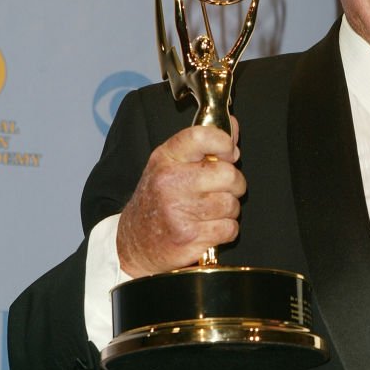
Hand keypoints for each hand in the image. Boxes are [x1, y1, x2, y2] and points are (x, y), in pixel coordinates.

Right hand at [117, 121, 246, 277]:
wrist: (134, 243)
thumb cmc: (156, 202)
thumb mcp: (169, 166)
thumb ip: (203, 146)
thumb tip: (233, 125)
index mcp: (166, 159)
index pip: (202, 136)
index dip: (224, 143)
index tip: (229, 153)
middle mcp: (170, 182)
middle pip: (228, 174)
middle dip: (235, 184)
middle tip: (223, 189)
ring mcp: (180, 211)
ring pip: (232, 204)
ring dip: (228, 210)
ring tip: (210, 211)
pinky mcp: (190, 237)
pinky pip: (230, 229)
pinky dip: (225, 230)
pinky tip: (208, 228)